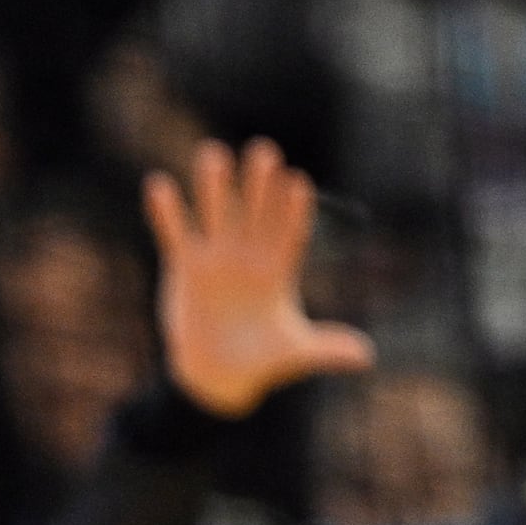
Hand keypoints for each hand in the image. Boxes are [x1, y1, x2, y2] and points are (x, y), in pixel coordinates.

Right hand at [142, 139, 376, 419]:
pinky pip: (175, 234)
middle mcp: (248, 256)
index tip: (297, 184)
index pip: (289, 234)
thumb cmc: (262, 360)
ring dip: (213, 186)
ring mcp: (215, 259)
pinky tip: (158, 185)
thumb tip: (367, 356)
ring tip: (212, 153)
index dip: (292, 212)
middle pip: (255, 214)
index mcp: (278, 271)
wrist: (217, 373)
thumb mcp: (295, 353)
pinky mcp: (185, 267)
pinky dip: (167, 212)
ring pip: (215, 215)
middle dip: (258, 185)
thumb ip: (327, 348)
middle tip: (263, 150)